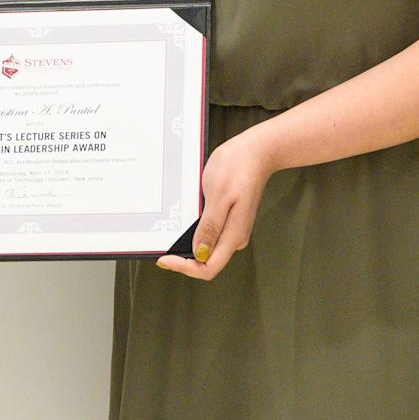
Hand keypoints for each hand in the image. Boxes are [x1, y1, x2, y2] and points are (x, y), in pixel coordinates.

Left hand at [154, 129, 275, 280]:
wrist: (256, 151)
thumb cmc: (238, 168)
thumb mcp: (218, 195)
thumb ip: (209, 227)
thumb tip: (199, 254)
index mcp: (234, 235)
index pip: (208, 268)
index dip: (184, 268)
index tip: (165, 258)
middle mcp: (235, 236)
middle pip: (206, 262)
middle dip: (183, 258)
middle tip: (162, 247)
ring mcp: (233, 228)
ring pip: (207, 248)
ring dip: (188, 244)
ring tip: (171, 232)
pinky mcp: (229, 219)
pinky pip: (210, 233)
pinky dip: (194, 231)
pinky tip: (185, 220)